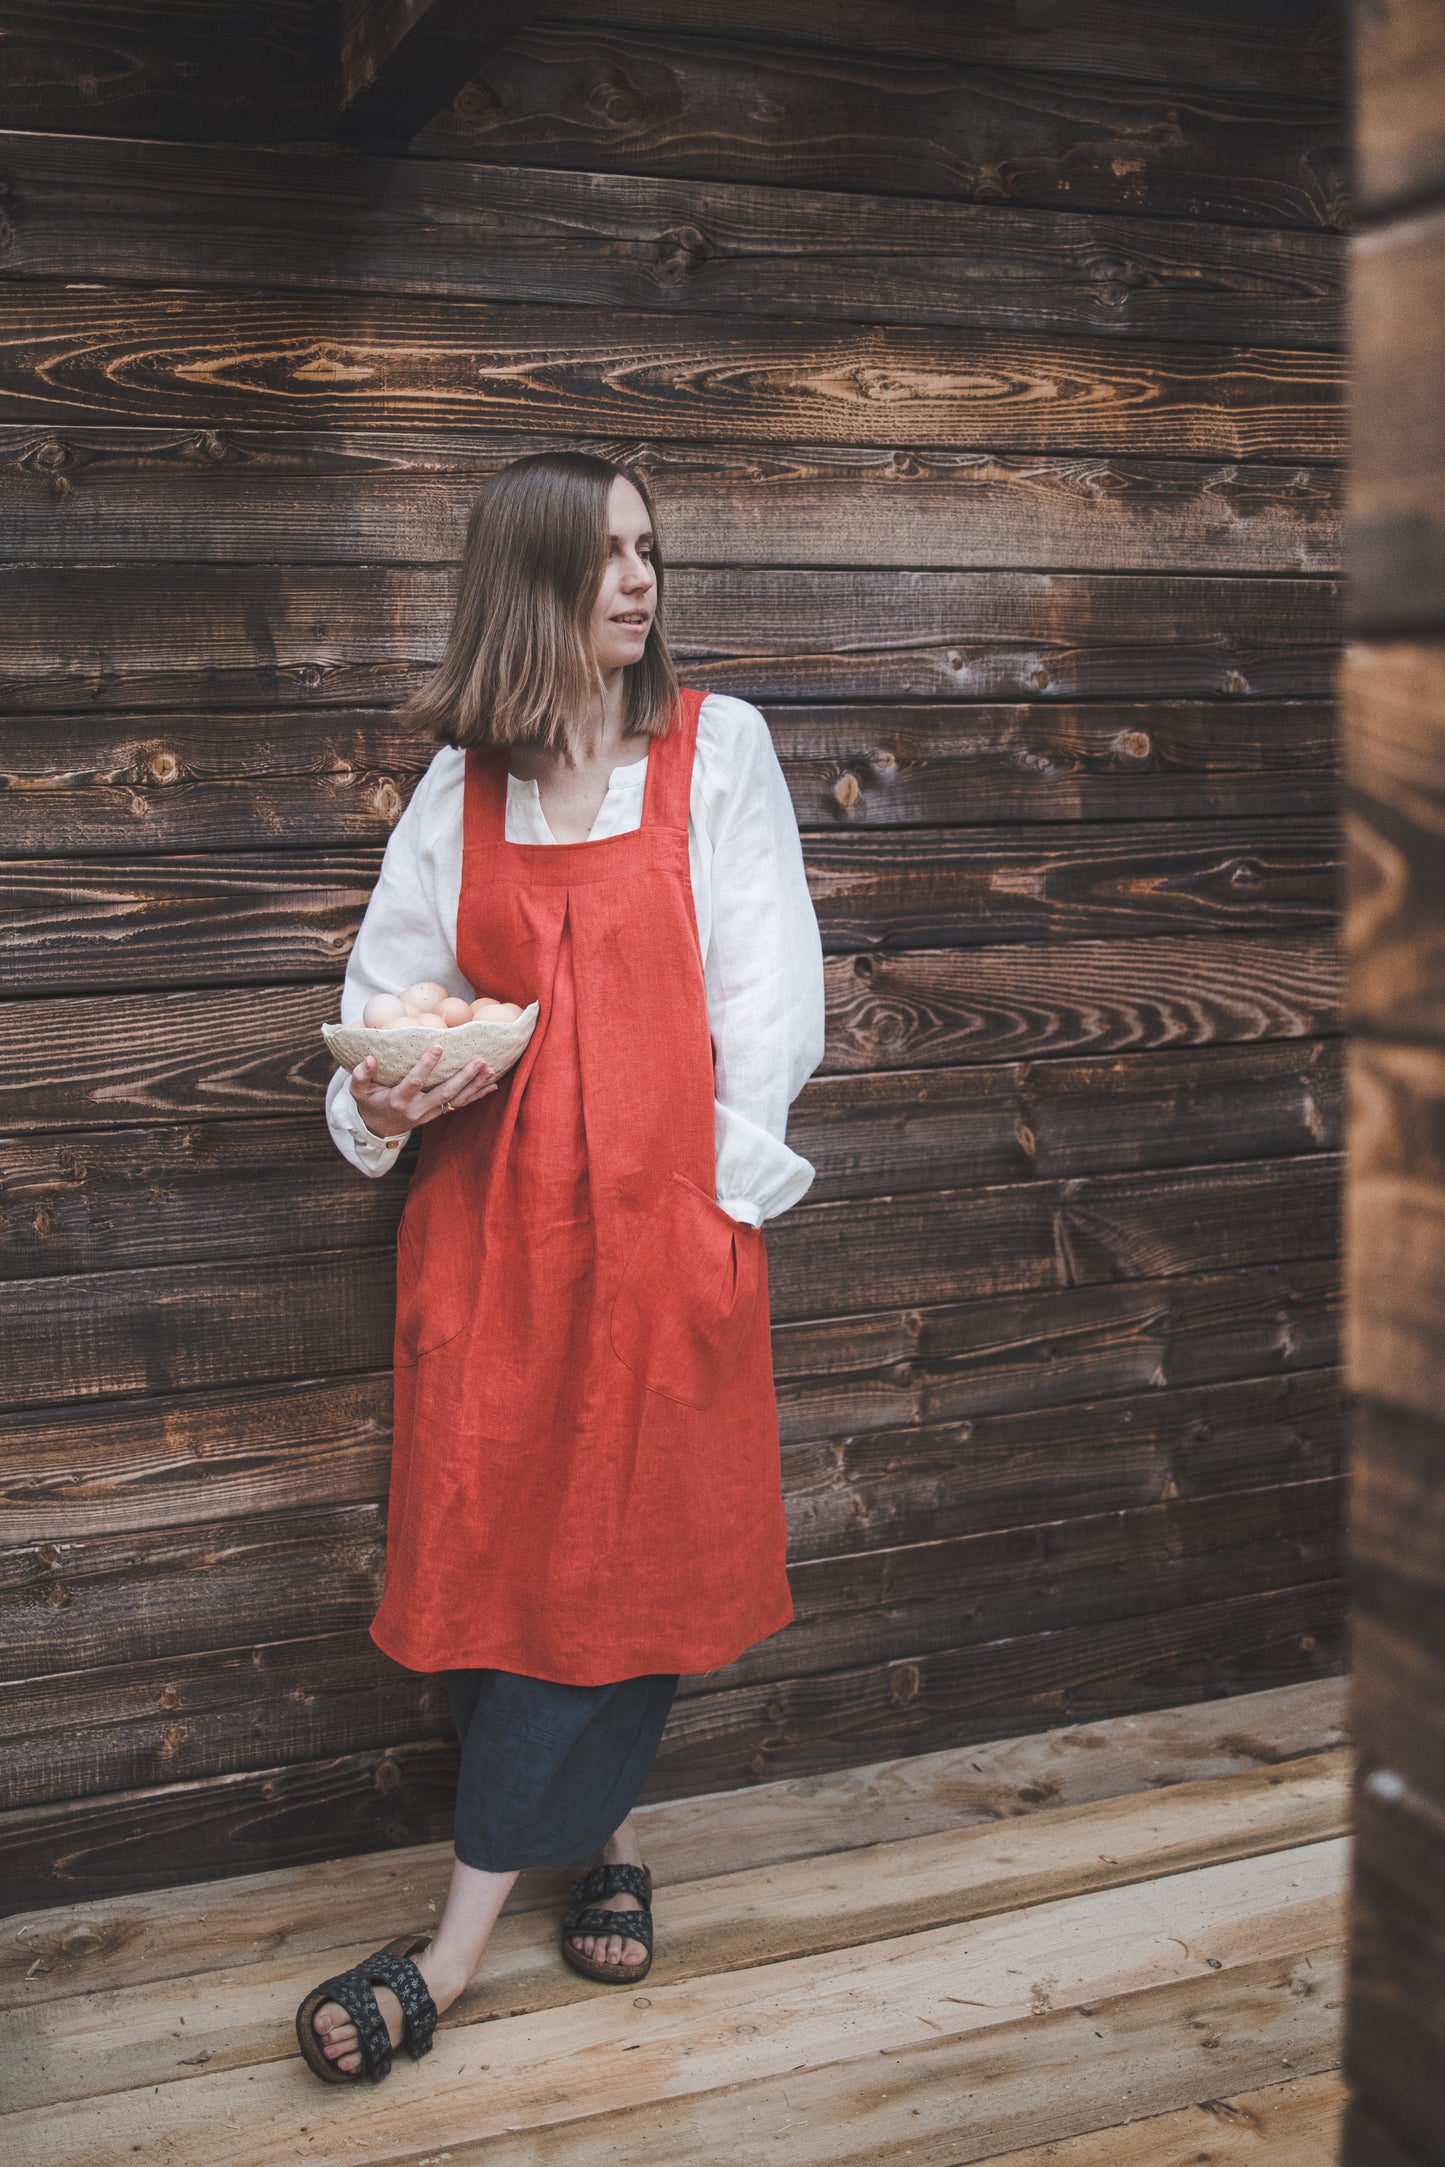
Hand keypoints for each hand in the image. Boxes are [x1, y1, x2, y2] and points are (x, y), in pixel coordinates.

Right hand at [348, 1044, 497, 1138]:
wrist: (378, 1129)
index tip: (438, 1047)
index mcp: (398, 1100)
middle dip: (463, 1077)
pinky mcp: (437, 1114)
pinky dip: (477, 1095)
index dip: (426, 1066)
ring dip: (475, 1085)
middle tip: (480, 1060)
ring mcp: (429, 1113)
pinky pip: (460, 1105)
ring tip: (491, 1069)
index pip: (414, 1082)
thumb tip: (370, 1058)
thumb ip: (361, 1075)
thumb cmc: (369, 1104)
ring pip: (456, 1100)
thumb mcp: (358, 1092)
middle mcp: (417, 1109)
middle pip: (444, 1093)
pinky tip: (492, 1085)